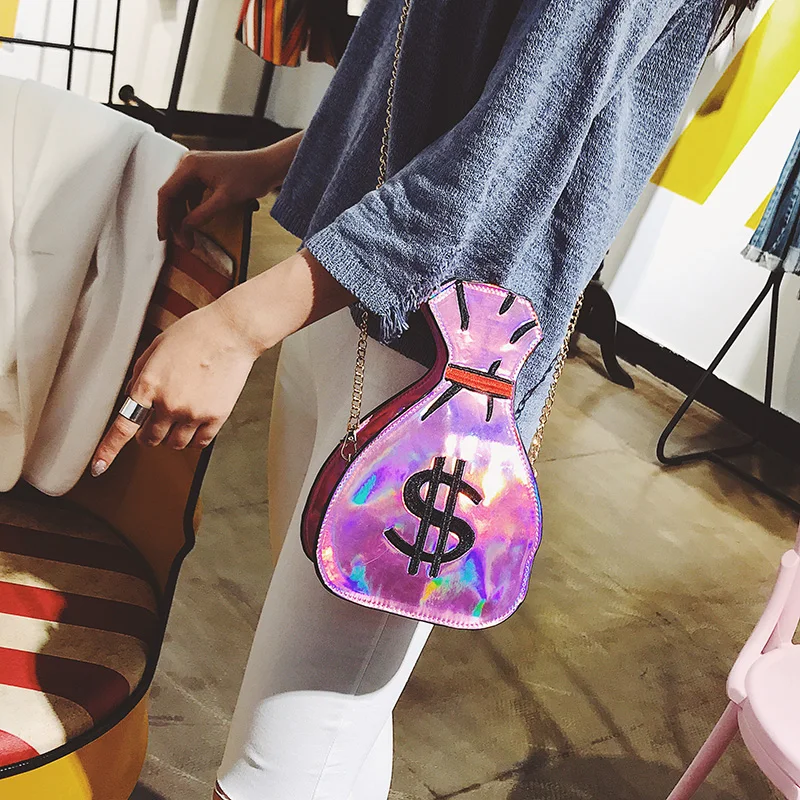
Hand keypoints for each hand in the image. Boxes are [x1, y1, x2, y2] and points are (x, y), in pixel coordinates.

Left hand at [90, 247, 353, 475]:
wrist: (231, 333)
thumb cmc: (193, 335)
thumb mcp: (155, 350)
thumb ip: (141, 378)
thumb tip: (135, 401)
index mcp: (148, 385)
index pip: (123, 426)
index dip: (109, 450)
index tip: (99, 468)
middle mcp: (168, 404)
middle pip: (151, 439)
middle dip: (150, 433)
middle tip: (157, 422)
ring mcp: (193, 413)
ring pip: (175, 444)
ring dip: (173, 437)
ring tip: (181, 419)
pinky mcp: (216, 417)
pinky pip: (200, 442)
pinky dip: (196, 438)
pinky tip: (197, 422)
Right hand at [158, 132, 303, 247]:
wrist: (268, 166)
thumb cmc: (250, 177)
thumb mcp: (225, 199)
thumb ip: (202, 214)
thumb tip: (184, 229)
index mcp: (190, 165)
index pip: (167, 193)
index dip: (164, 217)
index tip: (164, 236)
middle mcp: (189, 163)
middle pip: (172, 196)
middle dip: (175, 220)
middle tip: (181, 242)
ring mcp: (196, 168)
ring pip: (181, 196)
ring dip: (183, 217)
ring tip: (189, 237)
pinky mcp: (204, 174)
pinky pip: (191, 194)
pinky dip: (191, 209)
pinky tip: (194, 222)